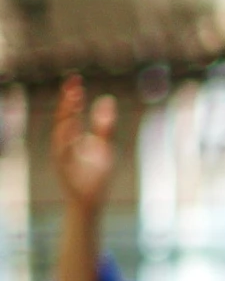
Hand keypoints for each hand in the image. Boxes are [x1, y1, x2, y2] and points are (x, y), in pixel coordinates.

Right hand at [51, 76, 116, 213]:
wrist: (91, 201)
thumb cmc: (96, 175)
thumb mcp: (104, 146)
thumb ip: (105, 125)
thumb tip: (107, 99)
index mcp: (71, 137)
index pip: (69, 112)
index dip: (71, 96)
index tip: (77, 79)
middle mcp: (63, 145)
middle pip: (63, 119)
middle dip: (67, 102)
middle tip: (74, 84)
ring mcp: (62, 157)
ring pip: (60, 133)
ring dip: (67, 116)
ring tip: (74, 98)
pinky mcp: (64, 169)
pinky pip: (63, 151)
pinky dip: (66, 137)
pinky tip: (73, 122)